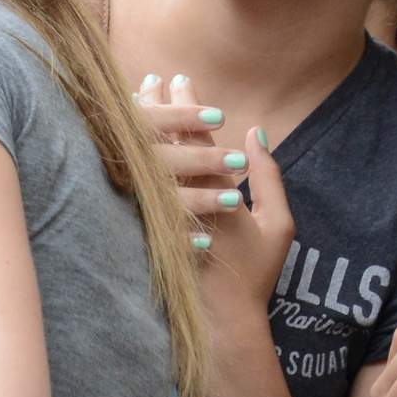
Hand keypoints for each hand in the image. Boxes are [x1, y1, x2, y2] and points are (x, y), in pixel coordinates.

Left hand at [136, 75, 293, 326]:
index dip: (187, 105)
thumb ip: (269, 176)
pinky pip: (133, 186)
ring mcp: (162, 215)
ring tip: (130, 104)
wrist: (219, 318)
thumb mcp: (277, 224)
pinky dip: (127, 160)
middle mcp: (185, 197)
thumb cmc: (254, 273)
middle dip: (156, 107)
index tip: (179, 79)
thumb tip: (256, 132)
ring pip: (144, 160)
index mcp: (217, 190)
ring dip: (138, 129)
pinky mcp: (146, 231)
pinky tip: (119, 145)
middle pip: (164, 140)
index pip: (196, 136)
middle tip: (149, 80)